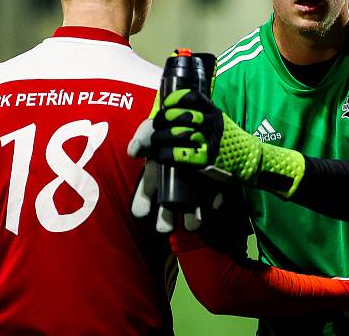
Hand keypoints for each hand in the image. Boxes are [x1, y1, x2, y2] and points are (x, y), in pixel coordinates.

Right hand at [129, 118, 221, 232]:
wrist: (201, 119)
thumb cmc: (172, 127)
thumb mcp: (156, 127)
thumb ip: (143, 136)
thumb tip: (132, 152)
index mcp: (156, 176)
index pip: (145, 196)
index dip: (142, 205)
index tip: (141, 212)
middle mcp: (174, 186)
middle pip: (167, 209)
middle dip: (165, 220)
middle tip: (164, 228)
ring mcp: (195, 186)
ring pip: (192, 208)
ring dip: (192, 217)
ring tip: (193, 224)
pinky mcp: (215, 182)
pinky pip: (216, 194)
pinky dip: (215, 199)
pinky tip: (214, 202)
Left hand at [150, 89, 304, 196]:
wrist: (253, 161)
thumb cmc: (232, 142)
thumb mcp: (221, 121)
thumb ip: (204, 115)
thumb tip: (177, 113)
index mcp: (213, 112)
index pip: (191, 97)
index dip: (174, 99)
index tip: (166, 105)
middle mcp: (211, 123)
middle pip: (179, 115)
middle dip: (162, 120)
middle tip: (156, 126)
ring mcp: (208, 141)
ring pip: (176, 134)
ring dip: (160, 138)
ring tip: (155, 142)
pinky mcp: (205, 159)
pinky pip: (179, 155)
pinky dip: (166, 155)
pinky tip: (162, 156)